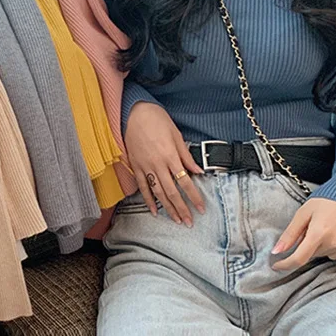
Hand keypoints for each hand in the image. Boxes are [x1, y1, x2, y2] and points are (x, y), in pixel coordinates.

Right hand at [125, 101, 205, 224]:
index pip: (185, 182)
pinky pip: (143, 187)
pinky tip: (154, 211)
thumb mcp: (176, 135)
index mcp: (171, 156)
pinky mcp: (136, 167)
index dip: (194, 197)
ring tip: (176, 220)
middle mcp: (158, 165)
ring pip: (158, 193)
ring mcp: (146, 167)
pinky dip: (148, 200)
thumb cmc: (157, 120)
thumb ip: (186, 155)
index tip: (201, 208)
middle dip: (182, 208)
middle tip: (189, 222)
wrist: (134, 114)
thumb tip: (197, 171)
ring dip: (168, 208)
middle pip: (172, 192)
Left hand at [272, 197, 335, 270]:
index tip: (277, 265)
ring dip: (320, 245)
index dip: (286, 264)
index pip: (299, 258)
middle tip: (311, 229)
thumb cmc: (326, 201)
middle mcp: (335, 241)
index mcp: (319, 232)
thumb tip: (276, 251)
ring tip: (325, 228)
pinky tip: (335, 232)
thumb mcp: (302, 214)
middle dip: (306, 245)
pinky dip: (333, 246)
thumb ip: (289, 234)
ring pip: (323, 254)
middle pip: (311, 254)